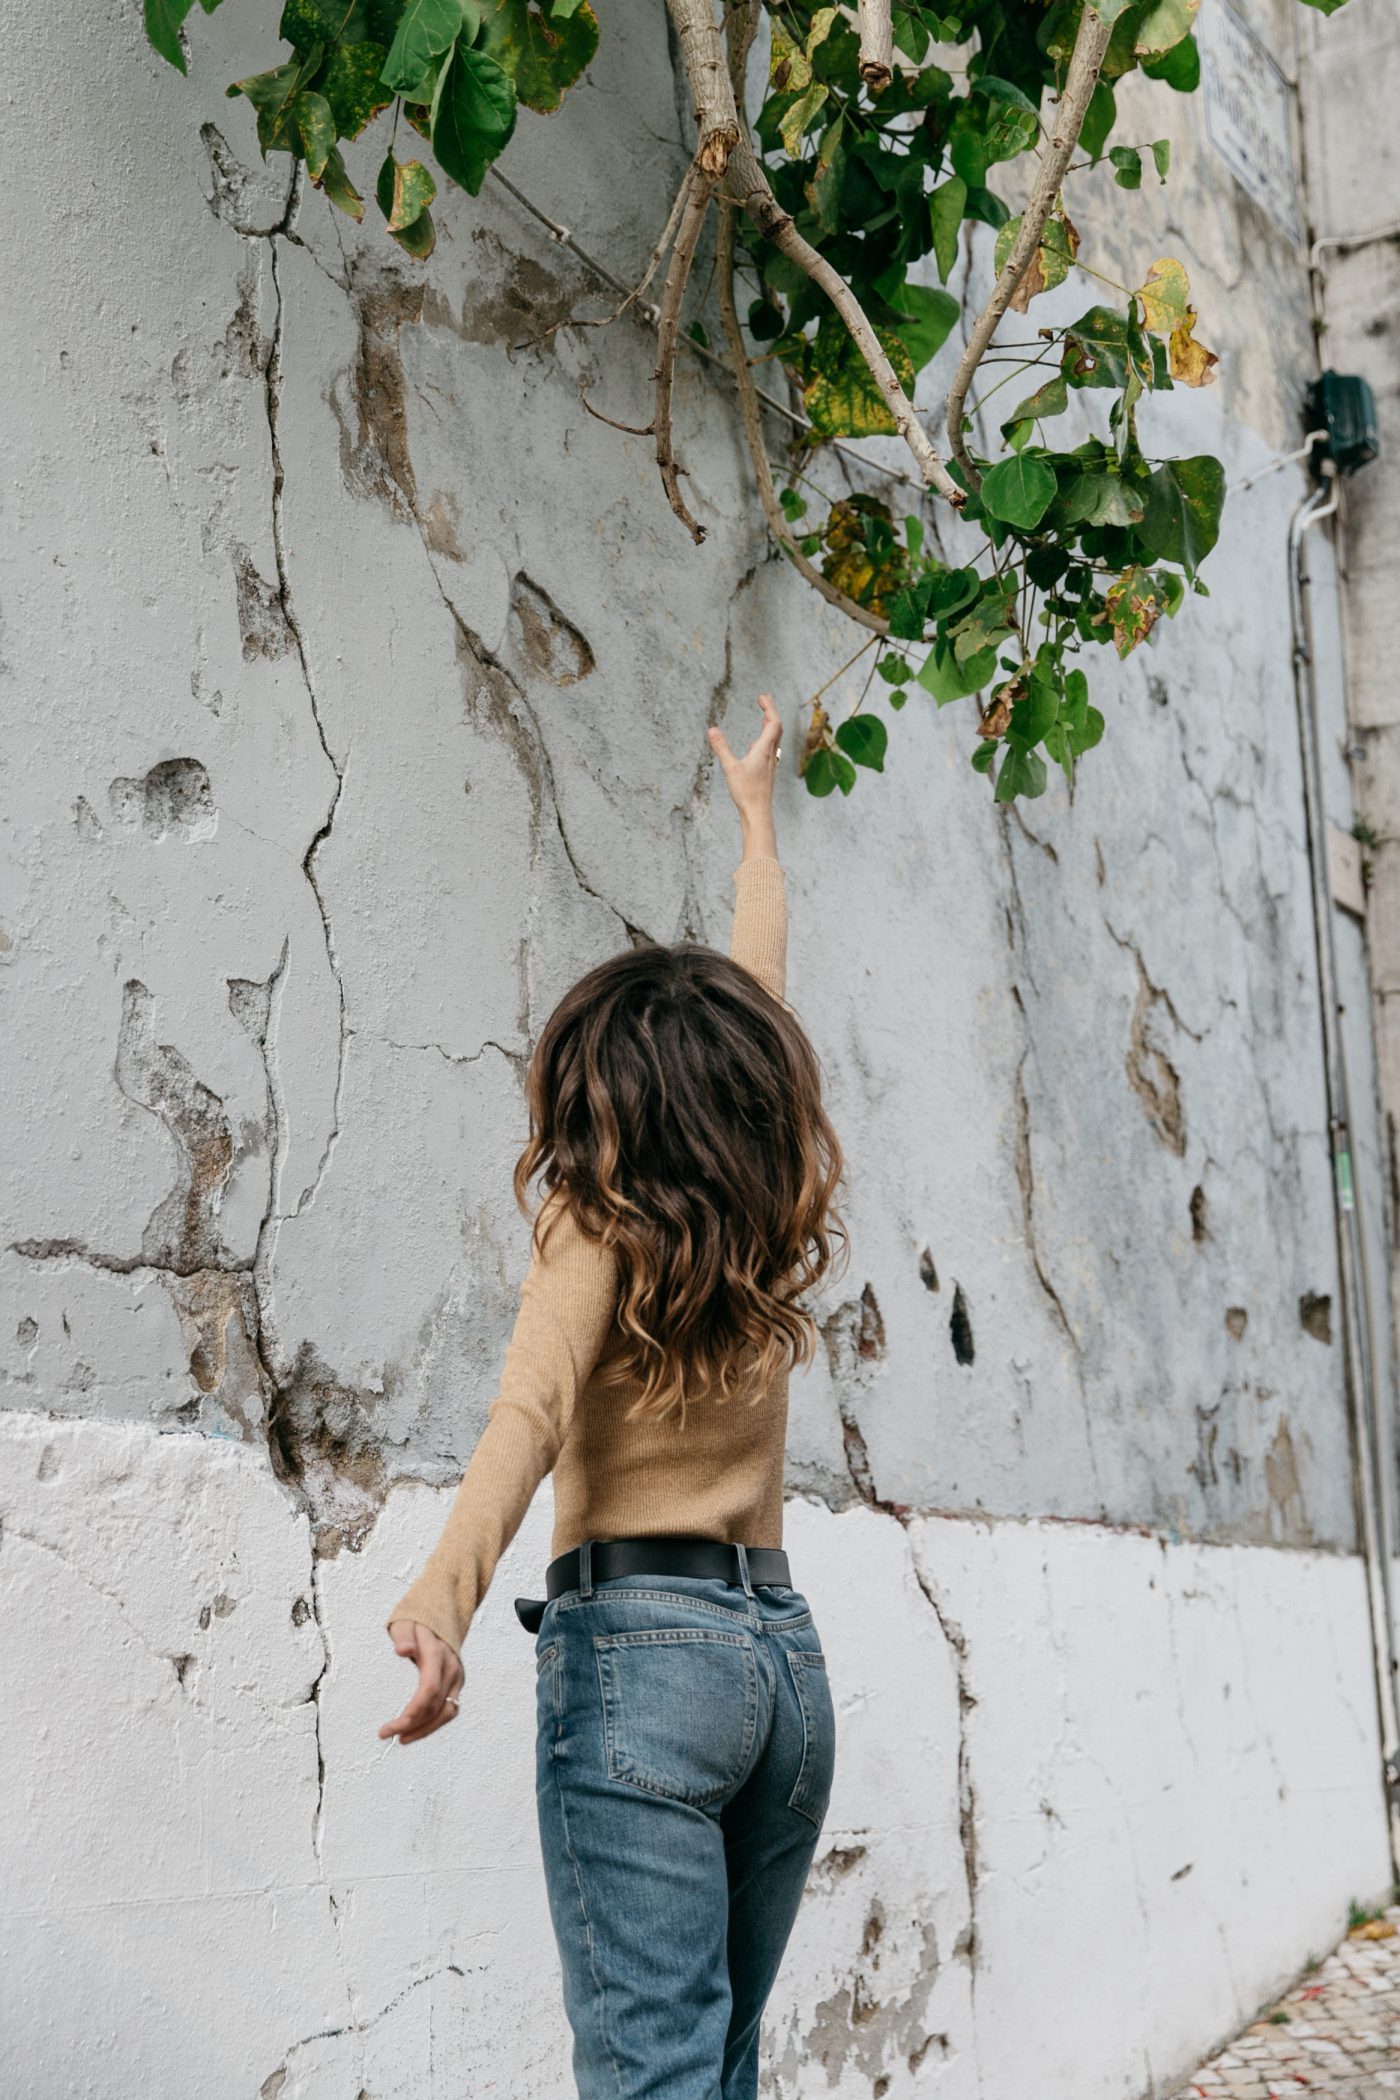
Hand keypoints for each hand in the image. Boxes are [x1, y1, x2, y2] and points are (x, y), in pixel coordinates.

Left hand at [379, 1620, 463, 1745]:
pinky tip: (415, 1730)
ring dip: (425, 1729)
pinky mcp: (455, 1684)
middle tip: (385, 1734)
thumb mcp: (405, 1623)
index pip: (429, 1690)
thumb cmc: (417, 1622)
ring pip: (447, 1712)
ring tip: (401, 1739)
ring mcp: (457, 1677)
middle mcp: (452, 1668)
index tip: (389, 1727)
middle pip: (436, 1706)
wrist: (441, 1615)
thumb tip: (402, 1651)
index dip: (412, 1712)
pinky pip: (448, 1710)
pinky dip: (432, 1723)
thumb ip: (404, 1636)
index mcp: (438, 1654)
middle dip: (412, 1725)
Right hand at [708, 693, 781, 859]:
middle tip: (763, 699)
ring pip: (775, 739)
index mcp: (764, 750)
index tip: (761, 696)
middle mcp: (771, 755)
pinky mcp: (768, 772)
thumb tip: (712, 730)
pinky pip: (770, 750)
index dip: (769, 707)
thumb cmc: (746, 792)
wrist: (758, 813)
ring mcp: (771, 763)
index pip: (773, 722)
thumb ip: (721, 748)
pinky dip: (765, 740)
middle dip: (770, 711)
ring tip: (764, 716)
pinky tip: (756, 746)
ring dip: (770, 724)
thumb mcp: (730, 768)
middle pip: (776, 727)